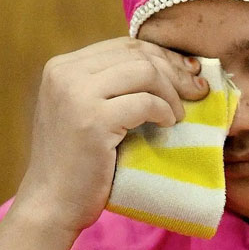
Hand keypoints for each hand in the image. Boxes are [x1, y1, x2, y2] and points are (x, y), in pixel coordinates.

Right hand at [0, 37, 209, 249]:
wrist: (52, 203)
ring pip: (144, 71)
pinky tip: (168, 124)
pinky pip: (145, 102)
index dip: (161, 55)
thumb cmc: (77, 160)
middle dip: (174, 71)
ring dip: (171, 92)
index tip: (187, 72)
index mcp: (62, 67)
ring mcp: (77, 95)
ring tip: (177, 114)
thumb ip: (111, 84)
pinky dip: (164, 111)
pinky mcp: (93, 120)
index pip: (124, 46)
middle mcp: (65, 73)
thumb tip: (173, 63)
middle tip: (197, 90)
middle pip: (137, 54)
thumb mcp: (85, 109)